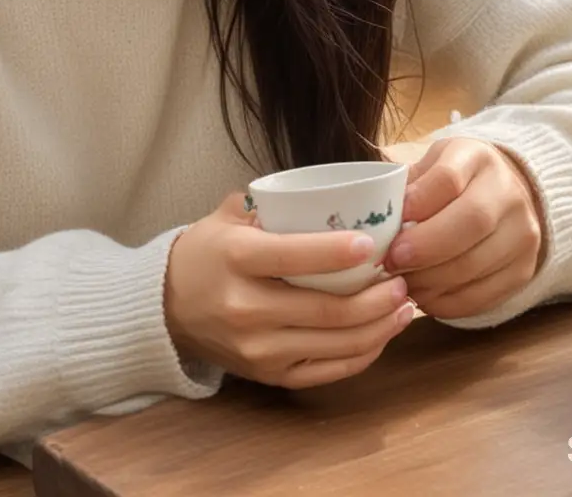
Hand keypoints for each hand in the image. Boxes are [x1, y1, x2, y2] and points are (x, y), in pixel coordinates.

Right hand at [164, 192, 415, 388]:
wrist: (166, 307)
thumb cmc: (206, 253)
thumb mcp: (228, 218)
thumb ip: (273, 206)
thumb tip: (330, 196)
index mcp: (237, 258)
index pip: (293, 257)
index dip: (337, 252)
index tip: (373, 243)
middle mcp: (247, 308)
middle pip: (325, 309)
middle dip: (375, 297)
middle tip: (402, 279)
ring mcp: (259, 348)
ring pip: (335, 344)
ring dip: (379, 327)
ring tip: (405, 306)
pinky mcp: (270, 374)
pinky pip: (327, 371)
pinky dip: (361, 355)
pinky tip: (381, 335)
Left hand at [382, 137, 544, 319]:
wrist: (508, 193)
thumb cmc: (453, 179)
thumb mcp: (430, 165)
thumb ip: (406, 185)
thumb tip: (372, 216)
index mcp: (476, 158)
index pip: (449, 178)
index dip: (418, 202)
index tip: (391, 222)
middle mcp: (508, 193)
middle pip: (471, 222)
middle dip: (425, 248)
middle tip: (391, 262)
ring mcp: (522, 234)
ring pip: (477, 264)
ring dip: (431, 281)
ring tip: (402, 283)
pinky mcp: (524, 270)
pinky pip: (485, 295)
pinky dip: (449, 302)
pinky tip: (425, 298)